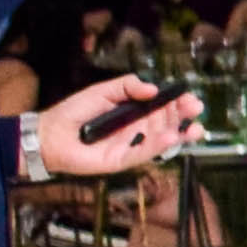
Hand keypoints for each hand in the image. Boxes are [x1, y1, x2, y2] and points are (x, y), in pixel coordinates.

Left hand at [33, 79, 203, 175]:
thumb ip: (128, 86)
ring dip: (178, 134)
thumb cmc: (75, 111)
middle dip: (183, 117)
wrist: (51, 132)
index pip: (162, 109)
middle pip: (166, 125)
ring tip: (192, 128)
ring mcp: (130, 147)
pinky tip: (171, 137)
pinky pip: (142, 154)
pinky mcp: (121, 161)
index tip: (190, 98)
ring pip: (159, 141)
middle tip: (195, 108)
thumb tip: (154, 89)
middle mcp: (136, 131)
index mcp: (134, 114)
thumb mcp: (104, 90)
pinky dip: (157, 146)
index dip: (178, 104)